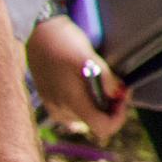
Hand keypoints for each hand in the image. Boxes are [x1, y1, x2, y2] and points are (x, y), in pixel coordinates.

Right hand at [26, 14, 123, 146]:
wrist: (37, 34)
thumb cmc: (63, 43)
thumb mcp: (88, 57)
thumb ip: (106, 78)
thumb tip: (118, 94)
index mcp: (70, 102)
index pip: (103, 128)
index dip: (120, 116)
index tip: (124, 95)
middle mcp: (61, 110)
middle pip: (97, 122)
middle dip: (113, 106)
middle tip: (119, 85)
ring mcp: (54, 107)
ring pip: (87, 117)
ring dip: (100, 103)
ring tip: (103, 82)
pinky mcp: (51, 101)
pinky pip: (76, 112)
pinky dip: (88, 102)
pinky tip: (91, 87)